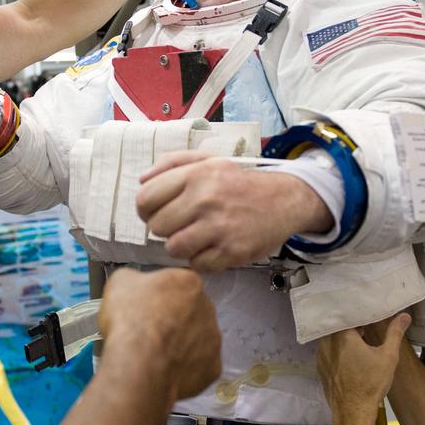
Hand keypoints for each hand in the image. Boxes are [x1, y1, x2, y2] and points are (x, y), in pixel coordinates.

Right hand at [99, 267, 220, 401]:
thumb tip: (136, 286)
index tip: (145, 307)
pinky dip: (184, 369)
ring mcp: (213, 340)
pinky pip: (199, 366)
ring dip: (181, 344)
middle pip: (190, 312)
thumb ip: (135, 280)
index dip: (158, 297)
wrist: (139, 363)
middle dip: (173, 320)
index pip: (176, 285)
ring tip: (155, 354)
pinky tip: (165, 371)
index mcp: (189, 282)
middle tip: (150, 331)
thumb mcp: (120, 282)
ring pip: (196, 340)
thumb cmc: (131, 319)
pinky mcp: (212, 368)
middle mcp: (208, 308)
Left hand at [137, 151, 331, 272]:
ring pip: (173, 248)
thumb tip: (141, 180)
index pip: (145, 199)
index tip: (158, 212)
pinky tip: (213, 246)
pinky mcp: (231, 251)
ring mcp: (218, 227)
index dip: (146, 209)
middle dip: (165, 228)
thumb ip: (172, 163)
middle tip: (182, 224)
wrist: (283, 201)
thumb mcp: (208, 160)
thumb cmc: (238, 182)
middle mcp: (205, 199)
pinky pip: (196, 264)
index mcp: (196, 174)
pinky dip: (201, 259)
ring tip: (196, 236)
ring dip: (181, 245)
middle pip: (156, 226)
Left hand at [317, 314, 411, 421]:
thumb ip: (395, 333)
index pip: (347, 315)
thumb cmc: (370, 384)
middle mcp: (326, 342)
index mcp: (341, 335)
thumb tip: (404, 316)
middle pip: (338, 326)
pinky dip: (337, 350)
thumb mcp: (388, 356)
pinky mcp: (320, 368)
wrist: (353, 412)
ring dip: (343, 338)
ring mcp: (321, 356)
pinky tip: (349, 357)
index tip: (368, 313)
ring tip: (359, 339)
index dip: (358, 313)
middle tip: (365, 325)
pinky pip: (328, 352)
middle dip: (351, 325)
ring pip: (331, 339)